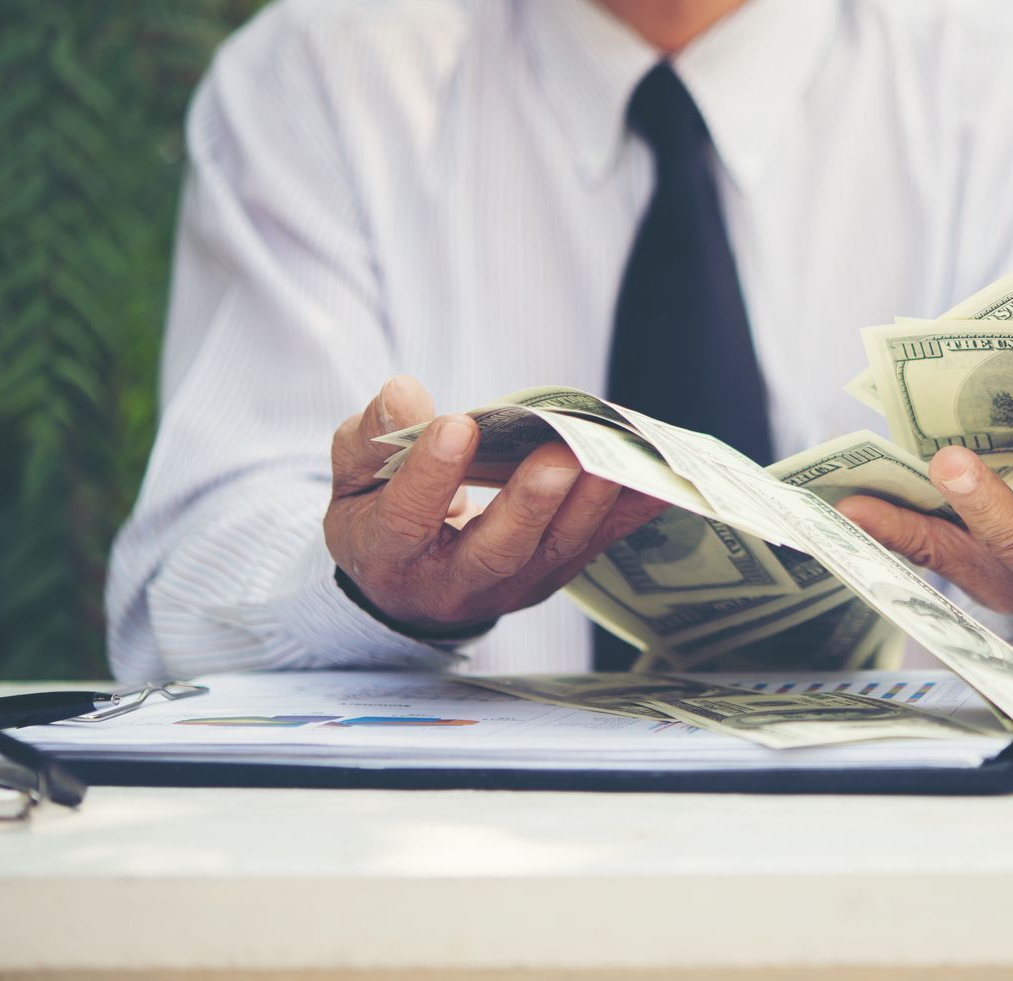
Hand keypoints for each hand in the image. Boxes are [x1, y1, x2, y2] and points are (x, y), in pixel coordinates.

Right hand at [325, 376, 667, 635]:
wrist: (408, 581)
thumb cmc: (379, 509)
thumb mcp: (354, 475)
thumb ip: (372, 436)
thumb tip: (404, 393)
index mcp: (389, 553)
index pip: (408, 518)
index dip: (430, 475)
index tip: (457, 426)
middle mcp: (452, 583)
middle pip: (497, 551)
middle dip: (531, 504)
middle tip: (559, 456)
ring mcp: (510, 586)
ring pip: (556, 549)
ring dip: (590, 502)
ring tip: (612, 453)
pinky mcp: (552, 575)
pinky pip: (596, 543)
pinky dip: (629, 511)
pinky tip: (659, 477)